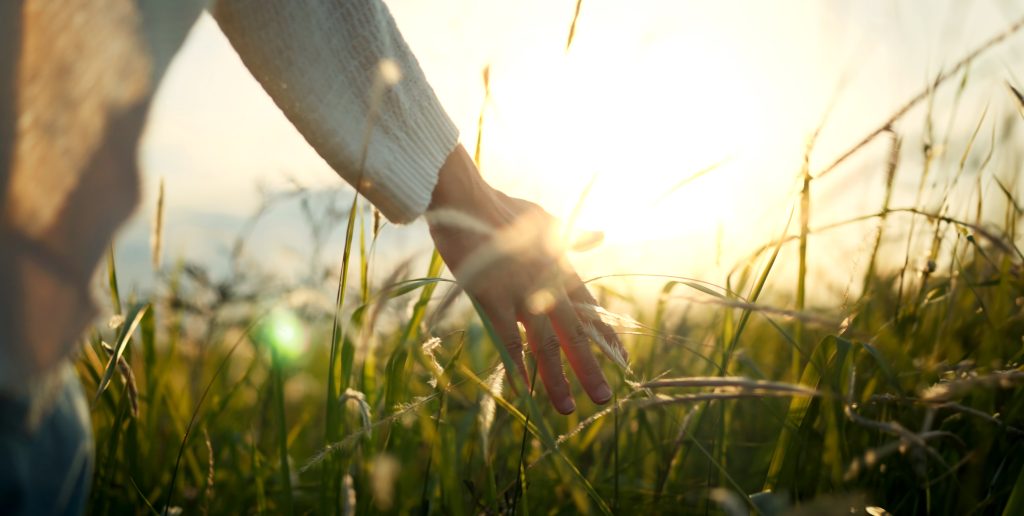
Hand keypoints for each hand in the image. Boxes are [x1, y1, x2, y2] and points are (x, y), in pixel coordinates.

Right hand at [426, 145, 626, 413]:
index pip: (590, 308)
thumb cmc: (500, 208)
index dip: (604, 335)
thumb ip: (572, 236)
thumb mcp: (544, 220)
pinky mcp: (492, 298)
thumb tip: (601, 235)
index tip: (621, 359)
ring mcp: (520, 293)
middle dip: (589, 367)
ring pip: (545, 344)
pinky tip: (524, 390)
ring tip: (568, 407)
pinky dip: (517, 366)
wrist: (465, 200)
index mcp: (560, 267)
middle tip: (603, 398)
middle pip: (573, 333)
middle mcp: (546, 284)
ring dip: (556, 378)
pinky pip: (507, 340)